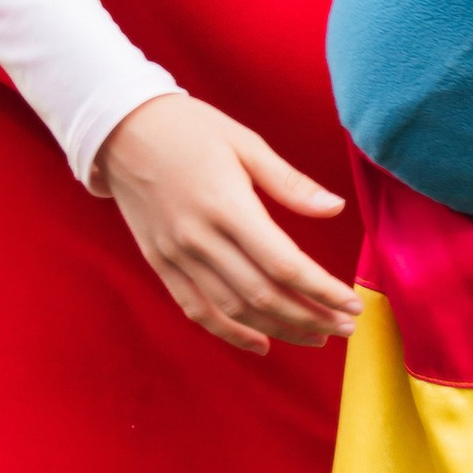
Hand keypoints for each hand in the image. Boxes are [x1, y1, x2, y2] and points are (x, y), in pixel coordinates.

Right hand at [95, 92, 361, 355]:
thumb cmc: (189, 129)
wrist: (119, 129)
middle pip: (263, 296)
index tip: (352, 304)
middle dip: (310, 317)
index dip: (322, 291)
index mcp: (227, 206)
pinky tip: (262, 343)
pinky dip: (231, 334)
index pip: (284, 265)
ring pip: (234, 311)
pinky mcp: (160, 263)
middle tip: (345, 328)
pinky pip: (197, 310)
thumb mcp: (246, 143)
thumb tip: (335, 208)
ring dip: (280, 330)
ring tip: (317, 337)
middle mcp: (199, 239)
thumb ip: (290, 183)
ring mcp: (176, 256)